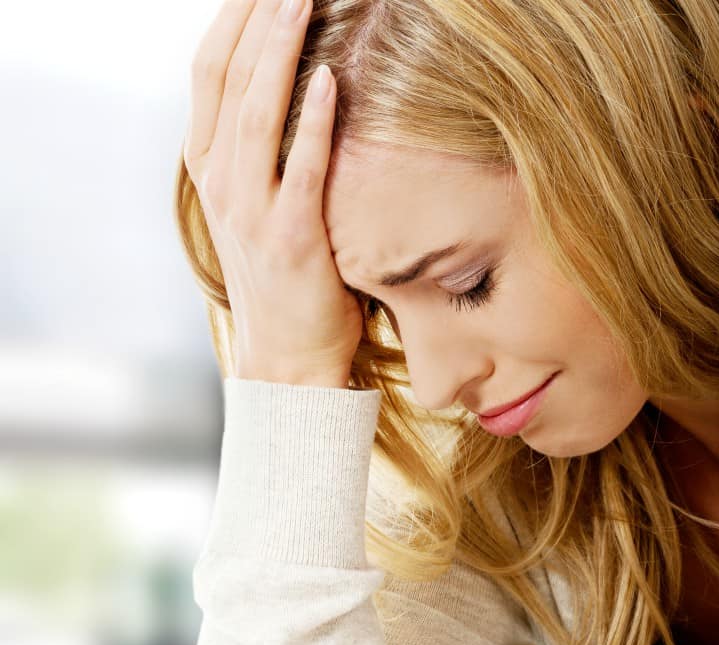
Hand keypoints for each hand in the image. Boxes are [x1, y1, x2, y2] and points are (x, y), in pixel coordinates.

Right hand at [184, 0, 364, 386]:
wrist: (287, 355)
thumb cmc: (283, 275)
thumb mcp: (255, 205)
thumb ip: (259, 150)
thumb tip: (288, 86)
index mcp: (208, 167)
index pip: (209, 73)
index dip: (232, 19)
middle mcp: (220, 183)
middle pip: (227, 78)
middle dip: (255, 17)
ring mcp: (250, 212)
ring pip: (256, 114)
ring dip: (279, 52)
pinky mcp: (290, 239)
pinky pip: (302, 169)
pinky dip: (314, 122)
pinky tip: (329, 79)